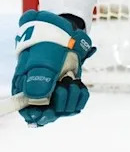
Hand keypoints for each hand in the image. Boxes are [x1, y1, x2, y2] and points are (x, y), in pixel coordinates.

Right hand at [12, 11, 94, 126]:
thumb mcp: (42, 59)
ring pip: (65, 110)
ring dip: (71, 97)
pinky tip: (79, 85)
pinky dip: (81, 95)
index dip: (37, 117)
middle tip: (63, 88)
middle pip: (49, 115)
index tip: (48, 111)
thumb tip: (38, 97)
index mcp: (26, 90)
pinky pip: (78, 103)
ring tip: (70, 81)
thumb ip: (39, 78)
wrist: (65, 35)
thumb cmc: (48, 46)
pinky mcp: (70, 91)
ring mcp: (56, 94)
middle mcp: (41, 95)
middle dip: (59, 105)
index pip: (28, 113)